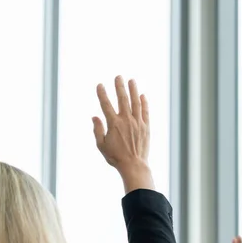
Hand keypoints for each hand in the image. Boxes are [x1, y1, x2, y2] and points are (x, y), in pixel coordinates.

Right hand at [93, 76, 153, 192]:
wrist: (134, 166)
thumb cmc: (116, 157)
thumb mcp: (102, 145)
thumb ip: (98, 130)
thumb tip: (95, 117)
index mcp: (114, 124)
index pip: (106, 105)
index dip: (102, 94)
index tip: (100, 85)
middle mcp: (126, 120)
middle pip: (122, 99)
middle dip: (119, 86)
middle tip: (118, 76)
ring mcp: (137, 123)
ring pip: (136, 102)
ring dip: (133, 90)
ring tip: (132, 80)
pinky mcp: (146, 127)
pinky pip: (145, 111)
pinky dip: (144, 103)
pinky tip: (142, 95)